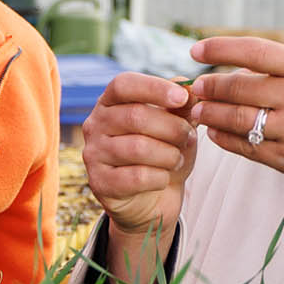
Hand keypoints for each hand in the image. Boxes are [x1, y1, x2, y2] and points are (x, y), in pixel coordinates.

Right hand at [80, 72, 197, 239]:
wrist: (152, 199)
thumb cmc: (162, 153)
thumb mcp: (176, 126)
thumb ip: (182, 106)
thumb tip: (190, 87)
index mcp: (110, 102)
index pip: (124, 84)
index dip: (154, 88)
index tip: (183, 98)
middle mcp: (95, 124)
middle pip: (135, 116)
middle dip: (172, 127)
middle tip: (189, 137)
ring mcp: (93, 154)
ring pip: (138, 148)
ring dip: (169, 154)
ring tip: (176, 159)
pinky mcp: (100, 183)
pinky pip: (137, 177)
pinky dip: (160, 178)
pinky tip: (163, 178)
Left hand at [186, 36, 283, 218]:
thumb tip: (234, 71)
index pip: (255, 51)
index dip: (220, 48)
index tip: (195, 50)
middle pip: (238, 89)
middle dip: (210, 87)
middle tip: (197, 87)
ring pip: (237, 121)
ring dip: (211, 115)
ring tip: (199, 111)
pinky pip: (247, 148)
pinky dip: (225, 139)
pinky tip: (216, 132)